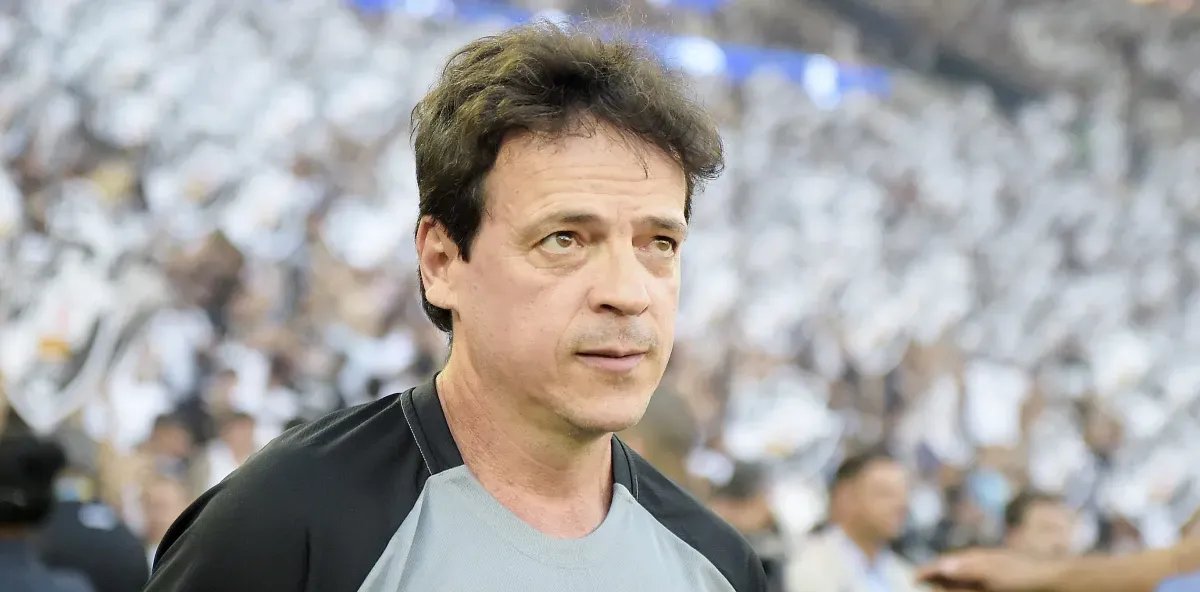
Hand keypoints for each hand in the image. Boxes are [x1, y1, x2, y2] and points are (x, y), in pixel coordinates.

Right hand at [916, 549, 1059, 591]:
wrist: (1057, 580)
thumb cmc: (1024, 575)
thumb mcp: (993, 572)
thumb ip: (967, 569)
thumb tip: (942, 565)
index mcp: (976, 559)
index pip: (945, 564)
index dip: (929, 570)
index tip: (914, 577)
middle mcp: (981, 565)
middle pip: (952, 571)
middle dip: (936, 576)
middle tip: (921, 580)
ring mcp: (992, 576)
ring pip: (964, 580)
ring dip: (950, 584)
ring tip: (939, 586)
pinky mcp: (1000, 585)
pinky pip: (977, 585)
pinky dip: (966, 587)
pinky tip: (967, 588)